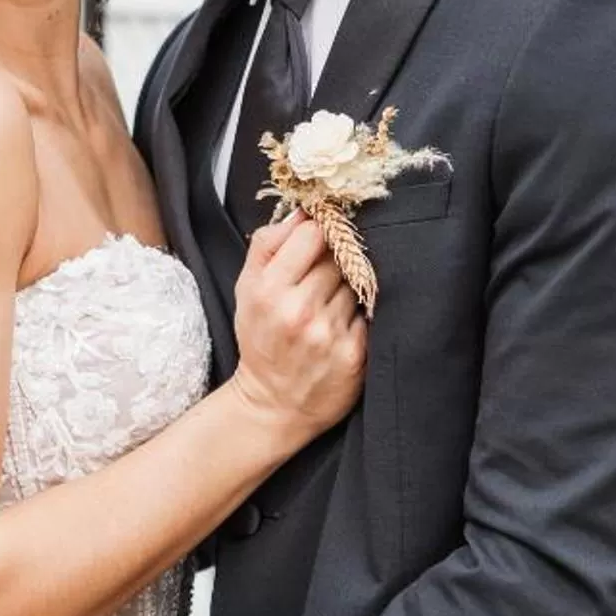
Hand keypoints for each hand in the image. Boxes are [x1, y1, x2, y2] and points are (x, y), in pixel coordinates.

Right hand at [231, 215, 365, 443]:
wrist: (273, 404)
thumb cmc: (261, 339)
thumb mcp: (246, 289)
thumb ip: (268, 244)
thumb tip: (304, 211)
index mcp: (268, 290)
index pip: (313, 234)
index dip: (318, 233)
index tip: (318, 242)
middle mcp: (299, 311)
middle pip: (339, 257)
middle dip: (334, 263)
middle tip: (322, 280)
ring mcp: (329, 333)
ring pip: (356, 283)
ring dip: (347, 289)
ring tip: (328, 307)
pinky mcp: (354, 354)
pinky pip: (369, 314)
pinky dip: (358, 316)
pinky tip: (341, 326)